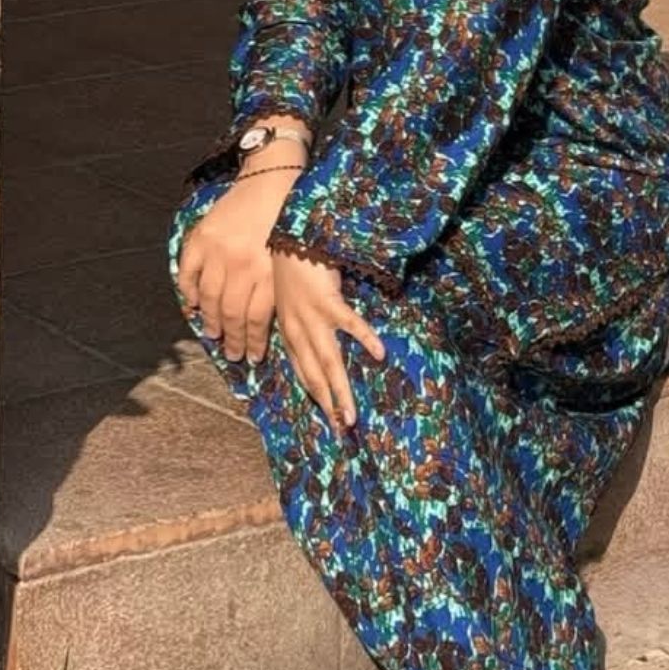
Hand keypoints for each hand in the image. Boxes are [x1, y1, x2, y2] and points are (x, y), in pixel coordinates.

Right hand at [175, 173, 290, 362]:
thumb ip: (278, 286)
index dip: (254, 342)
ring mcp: (219, 251)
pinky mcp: (202, 237)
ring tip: (212, 335)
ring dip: (209, 321)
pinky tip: (193, 304)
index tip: (253, 357)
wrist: (272, 178)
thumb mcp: (291, 255)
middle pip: (232, 313)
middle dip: (232, 339)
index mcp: (269, 270)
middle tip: (232, 354)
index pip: (258, 318)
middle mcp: (243, 264)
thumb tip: (268, 323)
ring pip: (209, 298)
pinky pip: (188, 272)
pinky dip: (188, 291)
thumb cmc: (287, 219)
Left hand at [269, 248, 385, 435]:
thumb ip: (301, 324)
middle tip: (342, 432)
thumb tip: (315, 344)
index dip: (316, 397)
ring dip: (339, 391)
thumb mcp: (291, 301)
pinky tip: (378, 354)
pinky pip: (348, 323)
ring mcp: (312, 317)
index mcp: (290, 332)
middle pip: (315, 376)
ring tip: (351, 416)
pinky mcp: (327, 299)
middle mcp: (298, 331)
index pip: (303, 373)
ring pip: (327, 362)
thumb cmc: (294, 268)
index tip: (330, 421)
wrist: (290, 237)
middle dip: (328, 406)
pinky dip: (363, 338)